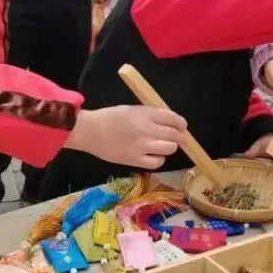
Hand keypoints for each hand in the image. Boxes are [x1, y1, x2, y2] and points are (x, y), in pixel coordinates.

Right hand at [64, 106, 186, 169]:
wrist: (90, 131)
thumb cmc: (109, 117)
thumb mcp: (132, 109)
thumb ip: (150, 115)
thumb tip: (168, 121)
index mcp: (146, 114)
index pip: (173, 118)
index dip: (181, 123)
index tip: (182, 126)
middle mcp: (147, 129)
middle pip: (175, 135)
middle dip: (179, 136)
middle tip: (177, 138)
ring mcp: (142, 146)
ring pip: (170, 148)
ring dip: (169, 147)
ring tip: (162, 146)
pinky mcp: (135, 160)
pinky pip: (157, 162)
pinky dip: (159, 159)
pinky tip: (153, 156)